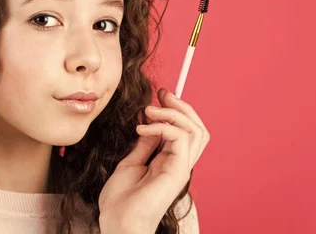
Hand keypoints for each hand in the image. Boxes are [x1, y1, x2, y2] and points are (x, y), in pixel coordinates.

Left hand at [98, 88, 209, 232]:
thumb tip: (151, 126)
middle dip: (182, 106)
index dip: (176, 110)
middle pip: (198, 127)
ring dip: (174, 113)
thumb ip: (145, 145)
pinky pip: (181, 138)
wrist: (117, 223)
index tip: (159, 95)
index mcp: (170, 161)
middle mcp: (180, 163)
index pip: (186, 130)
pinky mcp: (177, 171)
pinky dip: (163, 126)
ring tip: (150, 111)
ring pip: (196, 130)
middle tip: (161, 95)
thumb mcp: (130, 163)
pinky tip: (143, 128)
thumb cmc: (120, 201)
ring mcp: (180, 167)